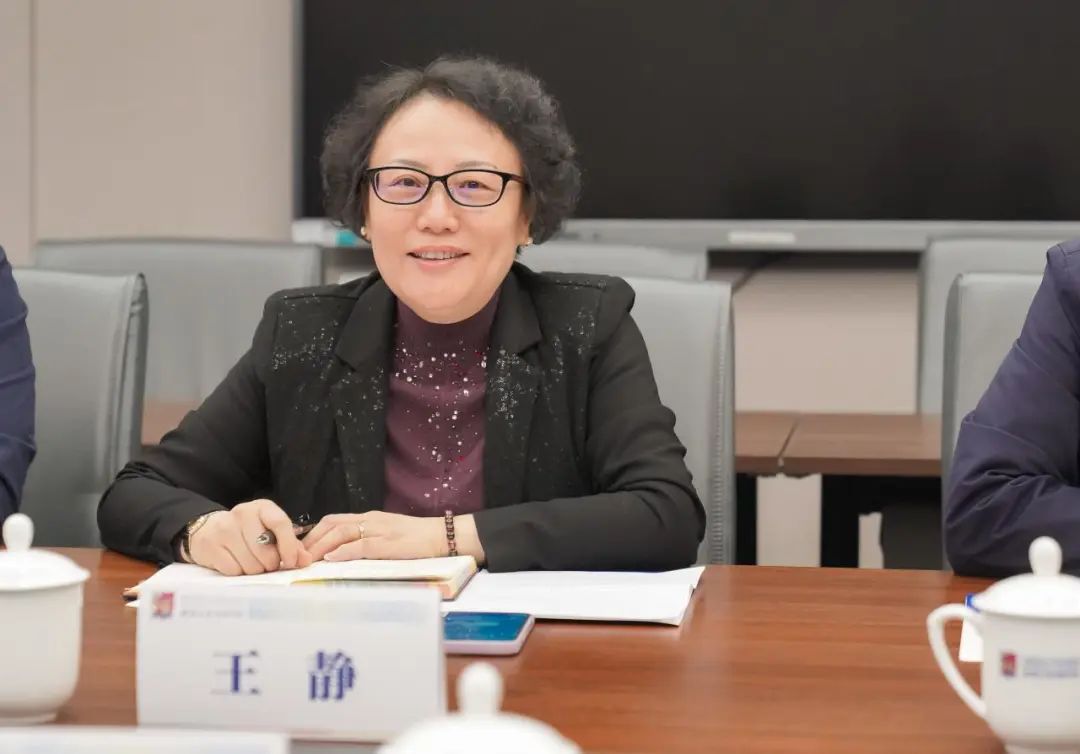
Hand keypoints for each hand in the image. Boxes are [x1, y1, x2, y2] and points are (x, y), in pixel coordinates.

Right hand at [187, 499, 313, 575]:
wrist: (207, 530)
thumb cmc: (247, 532)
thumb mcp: (269, 531)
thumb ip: (290, 545)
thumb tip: (305, 560)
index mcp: (262, 507)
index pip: (281, 523)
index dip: (289, 546)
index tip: (291, 562)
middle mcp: (242, 514)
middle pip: (265, 551)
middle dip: (270, 564)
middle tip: (267, 564)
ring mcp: (224, 529)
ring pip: (250, 564)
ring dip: (255, 570)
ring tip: (251, 563)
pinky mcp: (210, 546)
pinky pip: (233, 570)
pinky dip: (238, 572)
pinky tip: (236, 563)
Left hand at [304, 511, 444, 561]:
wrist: (442, 536)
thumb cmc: (417, 540)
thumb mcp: (387, 536)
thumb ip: (367, 541)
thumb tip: (342, 555)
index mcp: (369, 519)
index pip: (333, 521)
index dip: (313, 533)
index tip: (298, 548)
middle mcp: (370, 520)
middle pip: (332, 524)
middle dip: (310, 539)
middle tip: (295, 557)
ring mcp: (379, 530)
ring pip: (341, 532)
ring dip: (321, 546)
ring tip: (306, 560)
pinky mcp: (388, 543)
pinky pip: (361, 545)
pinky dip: (344, 551)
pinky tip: (332, 559)